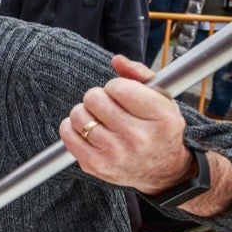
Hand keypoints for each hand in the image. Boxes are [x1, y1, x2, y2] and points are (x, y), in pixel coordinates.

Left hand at [59, 54, 192, 194]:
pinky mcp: (96, 165)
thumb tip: (116, 60)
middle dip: (99, 97)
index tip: (122, 95)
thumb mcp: (162, 100)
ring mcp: (116, 154)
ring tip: (99, 118)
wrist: (163, 171)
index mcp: (161, 118)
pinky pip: (67, 134)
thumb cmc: (160, 129)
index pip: (117, 87)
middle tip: (109, 106)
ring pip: (78, 114)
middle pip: (94, 98)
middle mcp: (139, 138)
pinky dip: (71, 126)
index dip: (116, 86)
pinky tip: (87, 128)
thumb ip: (140, 75)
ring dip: (85, 111)